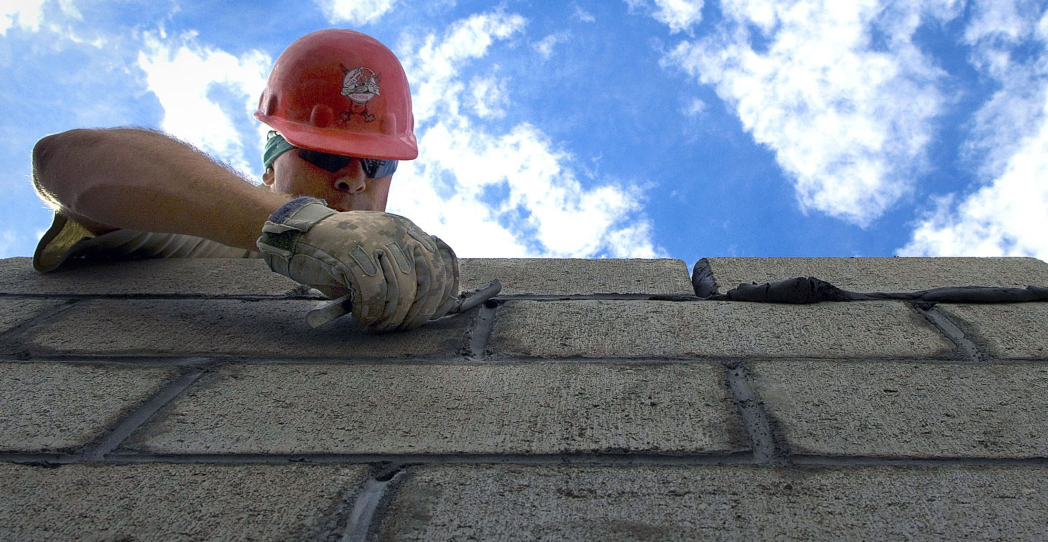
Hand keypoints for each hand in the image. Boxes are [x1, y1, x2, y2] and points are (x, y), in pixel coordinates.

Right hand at [257, 197, 458, 330]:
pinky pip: (373, 292)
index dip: (443, 294)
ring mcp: (375, 239)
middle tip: (400, 328)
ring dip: (391, 317)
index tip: (433, 315)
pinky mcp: (352, 252)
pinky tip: (362, 319)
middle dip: (418, 312)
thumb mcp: (380, 257)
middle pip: (428, 279)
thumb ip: (407, 273)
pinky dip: (370, 313)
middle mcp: (397, 231)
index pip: (442, 262)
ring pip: (402, 290)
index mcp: (408, 230)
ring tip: (377, 326)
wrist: (299, 236)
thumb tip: (434, 309)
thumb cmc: (341, 256)